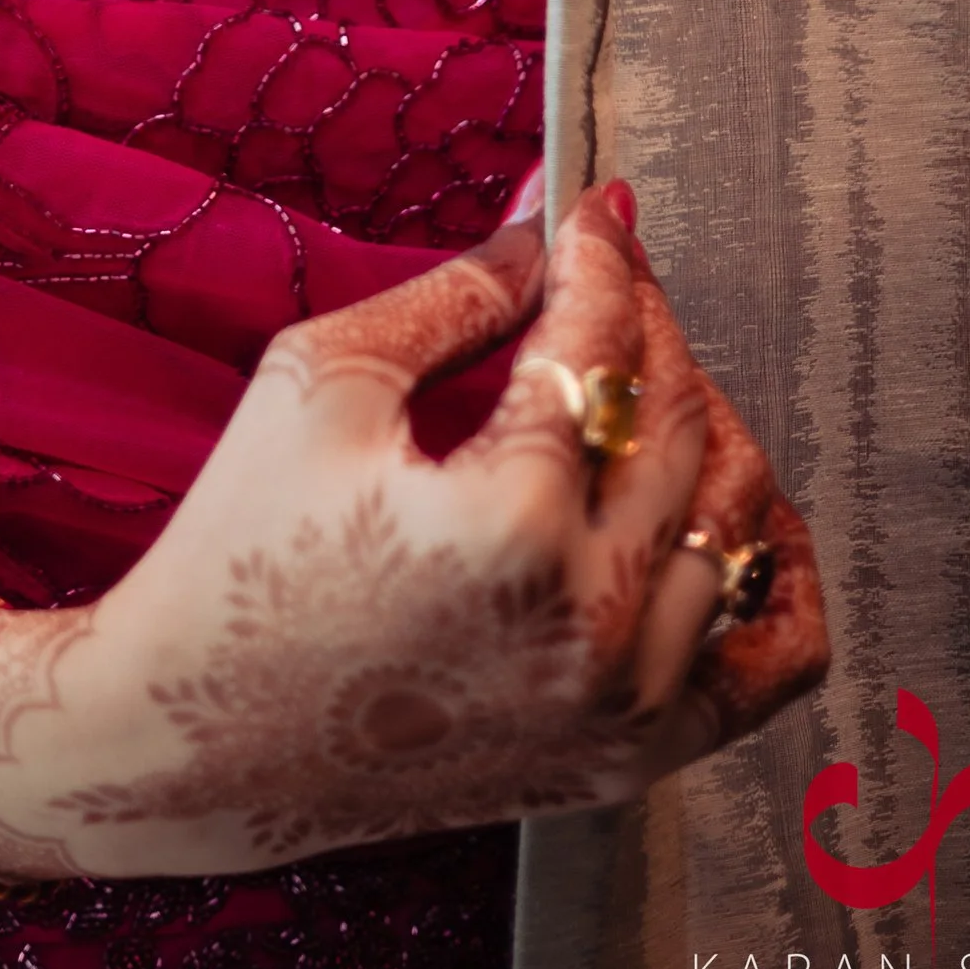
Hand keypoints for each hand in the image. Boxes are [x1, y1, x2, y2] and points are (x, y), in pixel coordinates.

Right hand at [0, 186, 825, 882]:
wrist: (193, 740)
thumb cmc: (237, 552)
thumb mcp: (320, 381)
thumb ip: (454, 295)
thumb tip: (545, 230)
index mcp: (511, 519)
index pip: (601, 341)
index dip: (601, 254)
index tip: (594, 206)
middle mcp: (593, 621)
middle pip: (679, 414)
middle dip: (647, 318)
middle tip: (608, 274)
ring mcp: (625, 704)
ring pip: (736, 515)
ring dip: (703, 420)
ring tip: (641, 377)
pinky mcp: (631, 761)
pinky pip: (771, 663)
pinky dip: (776, 572)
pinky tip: (740, 510)